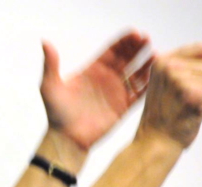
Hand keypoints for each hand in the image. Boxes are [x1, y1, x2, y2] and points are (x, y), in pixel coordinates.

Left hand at [41, 31, 152, 148]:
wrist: (66, 139)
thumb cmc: (56, 113)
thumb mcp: (50, 86)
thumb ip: (51, 64)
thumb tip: (45, 42)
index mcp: (92, 70)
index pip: (112, 50)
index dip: (124, 41)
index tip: (135, 33)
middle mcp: (107, 79)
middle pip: (127, 58)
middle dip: (138, 47)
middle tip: (147, 39)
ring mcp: (116, 92)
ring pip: (136, 73)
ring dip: (147, 63)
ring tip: (156, 55)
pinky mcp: (123, 107)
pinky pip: (140, 92)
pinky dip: (149, 83)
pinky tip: (157, 75)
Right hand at [137, 43, 201, 147]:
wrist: (154, 143)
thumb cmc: (162, 119)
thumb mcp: (165, 85)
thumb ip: (181, 70)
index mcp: (160, 62)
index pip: (198, 48)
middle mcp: (169, 67)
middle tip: (194, 102)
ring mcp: (180, 80)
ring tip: (193, 110)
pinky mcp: (193, 95)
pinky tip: (199, 116)